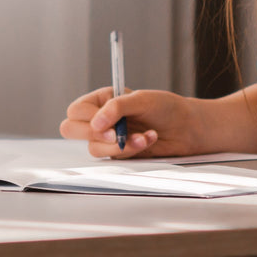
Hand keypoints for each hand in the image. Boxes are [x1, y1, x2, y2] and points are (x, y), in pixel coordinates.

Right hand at [59, 87, 197, 159]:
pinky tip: (148, 139)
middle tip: (116, 135)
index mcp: (102, 99)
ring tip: (144, 136)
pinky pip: (113, 157)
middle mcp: (101, 118)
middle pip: (70, 129)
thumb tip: (95, 123)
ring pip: (94, 148)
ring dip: (120, 145)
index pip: (77, 110)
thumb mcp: (142, 100)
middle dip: (92, 134)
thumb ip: (116, 108)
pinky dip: (132, 150)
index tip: (108, 125)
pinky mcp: (118, 154)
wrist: (186, 127)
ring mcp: (108, 138)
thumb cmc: (166, 108)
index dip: (87, 119)